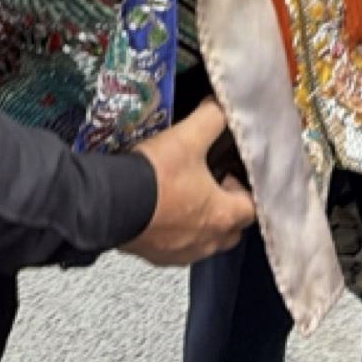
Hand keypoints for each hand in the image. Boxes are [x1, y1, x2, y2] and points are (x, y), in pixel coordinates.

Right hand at [122, 100, 255, 266]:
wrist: (110, 203)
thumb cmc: (155, 176)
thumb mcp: (188, 137)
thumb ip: (212, 118)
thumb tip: (221, 105)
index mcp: (222, 215)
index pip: (251, 208)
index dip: (243, 189)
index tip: (226, 174)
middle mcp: (207, 241)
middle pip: (230, 230)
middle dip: (225, 210)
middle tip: (209, 187)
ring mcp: (181, 252)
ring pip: (204, 243)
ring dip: (200, 225)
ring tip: (183, 199)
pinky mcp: (157, 256)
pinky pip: (175, 248)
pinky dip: (173, 234)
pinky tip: (159, 214)